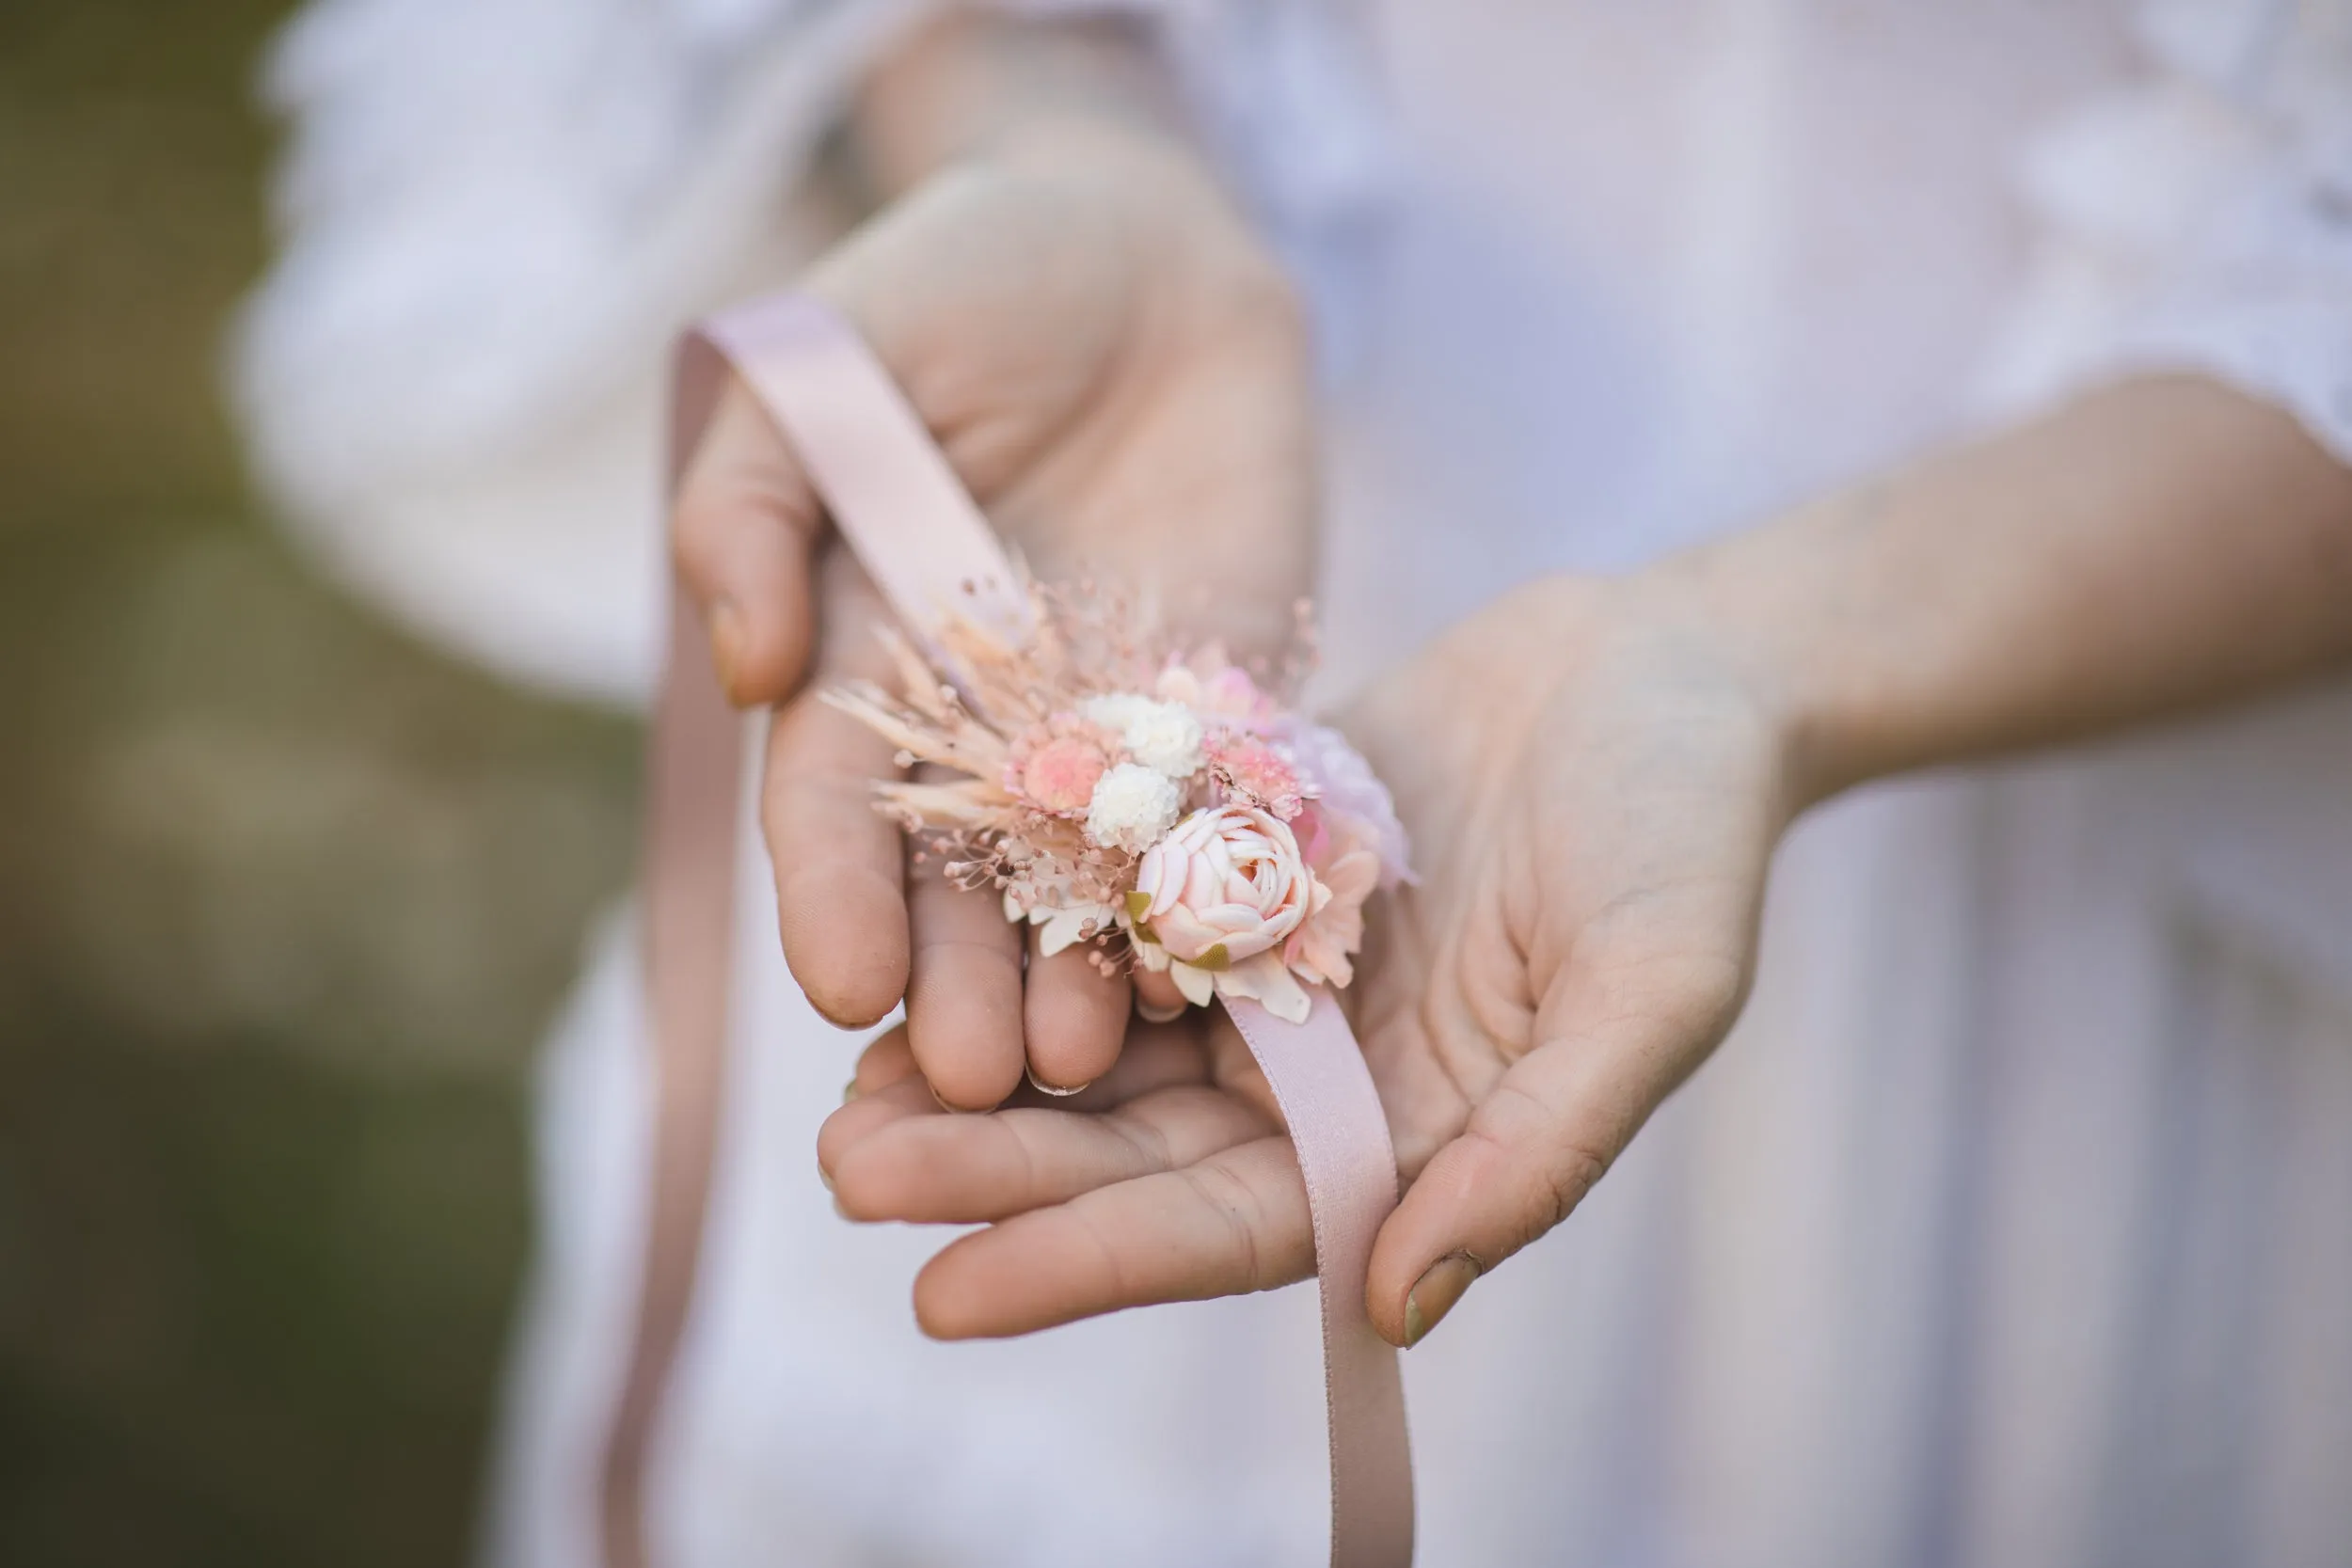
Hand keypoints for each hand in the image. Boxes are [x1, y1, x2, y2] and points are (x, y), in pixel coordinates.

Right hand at [672, 123, 1314, 1107]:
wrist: (1154, 253)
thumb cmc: (967, 281)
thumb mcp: (826, 353)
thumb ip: (757, 495)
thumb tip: (741, 665)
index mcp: (855, 656)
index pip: (831, 802)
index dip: (831, 894)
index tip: (843, 989)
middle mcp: (974, 725)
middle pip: (955, 880)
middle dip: (955, 981)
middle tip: (970, 1079)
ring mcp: (1103, 734)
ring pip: (1080, 885)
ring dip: (1076, 980)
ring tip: (1084, 1070)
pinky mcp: (1221, 718)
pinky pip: (1215, 826)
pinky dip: (1208, 906)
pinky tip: (1212, 985)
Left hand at [815, 573, 1794, 1344]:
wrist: (1663, 666)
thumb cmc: (1688, 832)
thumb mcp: (1652, 991)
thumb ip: (1538, 1149)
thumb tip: (1397, 1303)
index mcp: (1412, 1138)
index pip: (1230, 1227)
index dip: (1089, 1263)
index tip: (945, 1293)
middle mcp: (1320, 1077)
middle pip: (1130, 1147)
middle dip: (991, 1171)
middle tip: (845, 1178)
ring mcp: (1266, 969)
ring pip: (1095, 1046)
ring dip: (973, 1074)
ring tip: (839, 1098)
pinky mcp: (1228, 860)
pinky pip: (1103, 913)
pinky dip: (1011, 941)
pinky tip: (908, 948)